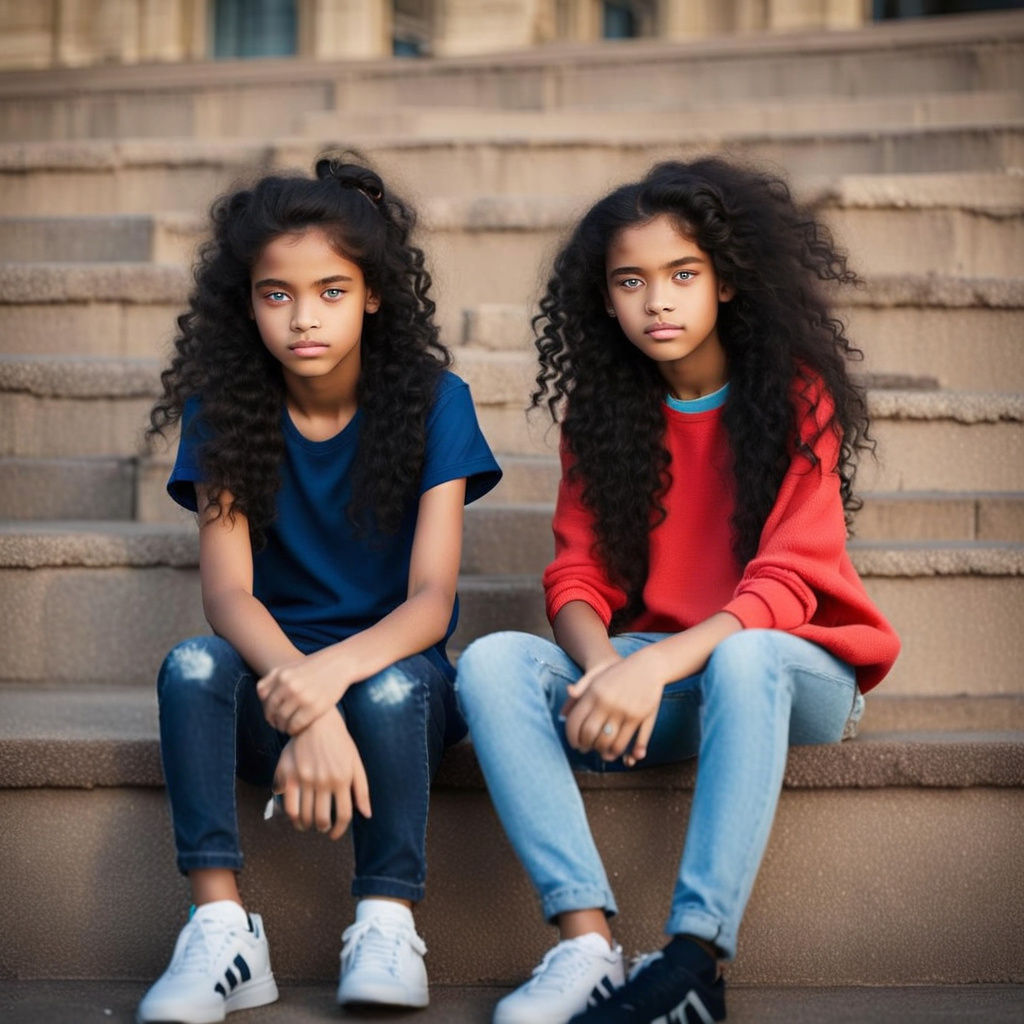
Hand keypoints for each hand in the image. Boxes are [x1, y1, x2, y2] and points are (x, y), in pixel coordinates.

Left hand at [257, 649, 345, 733]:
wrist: (340, 664)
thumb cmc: (314, 666)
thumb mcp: (291, 666)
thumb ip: (274, 678)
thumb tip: (261, 696)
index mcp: (281, 675)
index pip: (263, 696)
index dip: (266, 706)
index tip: (272, 713)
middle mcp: (289, 685)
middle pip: (271, 709)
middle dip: (273, 719)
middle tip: (278, 725)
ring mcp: (302, 696)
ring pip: (282, 719)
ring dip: (282, 727)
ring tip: (287, 728)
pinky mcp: (314, 707)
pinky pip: (296, 725)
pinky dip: (293, 730)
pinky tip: (296, 729)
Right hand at [273, 712, 370, 839]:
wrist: (315, 721)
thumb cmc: (339, 743)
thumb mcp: (355, 762)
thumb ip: (361, 789)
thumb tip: (366, 815)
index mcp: (343, 778)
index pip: (344, 815)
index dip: (339, 830)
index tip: (334, 834)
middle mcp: (325, 780)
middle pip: (323, 818)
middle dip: (322, 827)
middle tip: (321, 826)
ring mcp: (306, 778)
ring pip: (305, 815)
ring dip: (307, 824)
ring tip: (308, 823)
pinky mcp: (289, 775)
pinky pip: (289, 806)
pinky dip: (293, 817)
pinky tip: (296, 817)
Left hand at [563, 653, 662, 764]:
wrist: (648, 666)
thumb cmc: (619, 673)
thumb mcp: (597, 677)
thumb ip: (579, 693)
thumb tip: (562, 714)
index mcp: (593, 692)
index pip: (574, 722)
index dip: (572, 737)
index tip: (574, 744)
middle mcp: (606, 702)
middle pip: (589, 734)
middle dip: (585, 746)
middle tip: (585, 750)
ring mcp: (622, 710)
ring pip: (607, 741)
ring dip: (602, 751)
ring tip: (600, 752)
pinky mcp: (638, 716)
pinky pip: (624, 741)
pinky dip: (618, 751)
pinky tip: (616, 752)